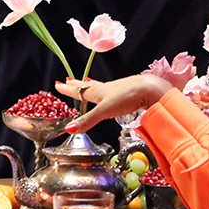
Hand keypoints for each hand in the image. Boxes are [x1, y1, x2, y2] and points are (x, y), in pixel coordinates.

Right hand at [54, 74, 174, 133]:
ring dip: (90, 86)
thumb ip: (87, 120)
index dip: (69, 89)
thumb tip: (69, 128)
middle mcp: (106, 89)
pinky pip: (112, 91)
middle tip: (68, 81)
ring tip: (86, 83)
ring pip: (100, 87)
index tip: (59, 84)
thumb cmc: (127, 97)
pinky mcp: (128, 92)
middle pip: (88, 86)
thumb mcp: (104, 111)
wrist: (149, 89)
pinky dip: (106, 91)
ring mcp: (118, 89)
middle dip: (77, 85)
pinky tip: (111, 92)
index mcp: (98, 92)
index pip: (79, 91)